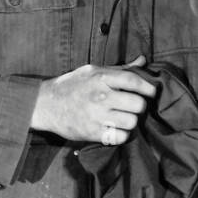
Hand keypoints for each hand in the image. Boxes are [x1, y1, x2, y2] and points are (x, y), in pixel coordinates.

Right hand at [31, 56, 155, 143]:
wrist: (46, 104)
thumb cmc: (73, 85)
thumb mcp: (93, 70)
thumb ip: (120, 69)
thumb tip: (143, 61)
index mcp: (101, 77)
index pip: (134, 81)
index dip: (148, 88)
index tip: (152, 92)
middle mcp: (100, 96)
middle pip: (138, 104)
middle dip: (139, 106)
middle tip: (134, 106)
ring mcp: (96, 116)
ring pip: (131, 122)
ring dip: (131, 121)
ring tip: (124, 117)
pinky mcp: (92, 132)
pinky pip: (120, 137)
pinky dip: (121, 134)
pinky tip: (115, 128)